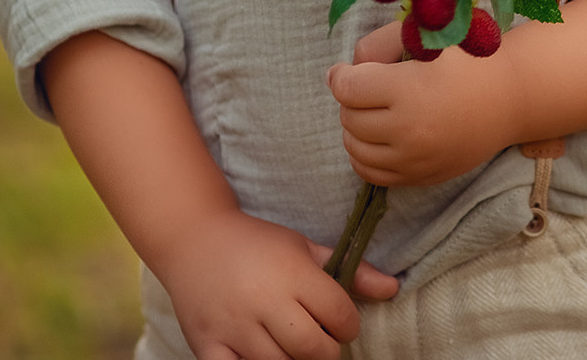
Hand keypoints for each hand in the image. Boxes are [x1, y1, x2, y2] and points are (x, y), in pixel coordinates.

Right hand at [155, 208, 396, 359]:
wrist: (193, 239)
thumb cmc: (257, 244)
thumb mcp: (303, 248)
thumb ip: (351, 270)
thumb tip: (393, 289)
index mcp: (291, 272)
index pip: (339, 315)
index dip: (348, 324)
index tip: (339, 322)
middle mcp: (263, 300)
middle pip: (314, 349)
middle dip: (326, 350)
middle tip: (318, 340)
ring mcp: (233, 325)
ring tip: (290, 344)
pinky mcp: (207, 344)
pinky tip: (261, 355)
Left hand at [327, 39, 523, 187]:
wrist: (509, 98)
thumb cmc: (465, 59)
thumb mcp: (422, 37)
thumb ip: (376, 46)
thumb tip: (342, 75)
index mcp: (408, 90)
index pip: (347, 89)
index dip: (341, 76)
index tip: (347, 71)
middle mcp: (409, 131)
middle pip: (349, 118)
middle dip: (351, 100)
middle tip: (368, 87)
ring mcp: (415, 160)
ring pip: (355, 149)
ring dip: (354, 128)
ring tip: (372, 111)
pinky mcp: (421, 177)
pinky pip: (371, 174)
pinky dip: (364, 155)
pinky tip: (377, 136)